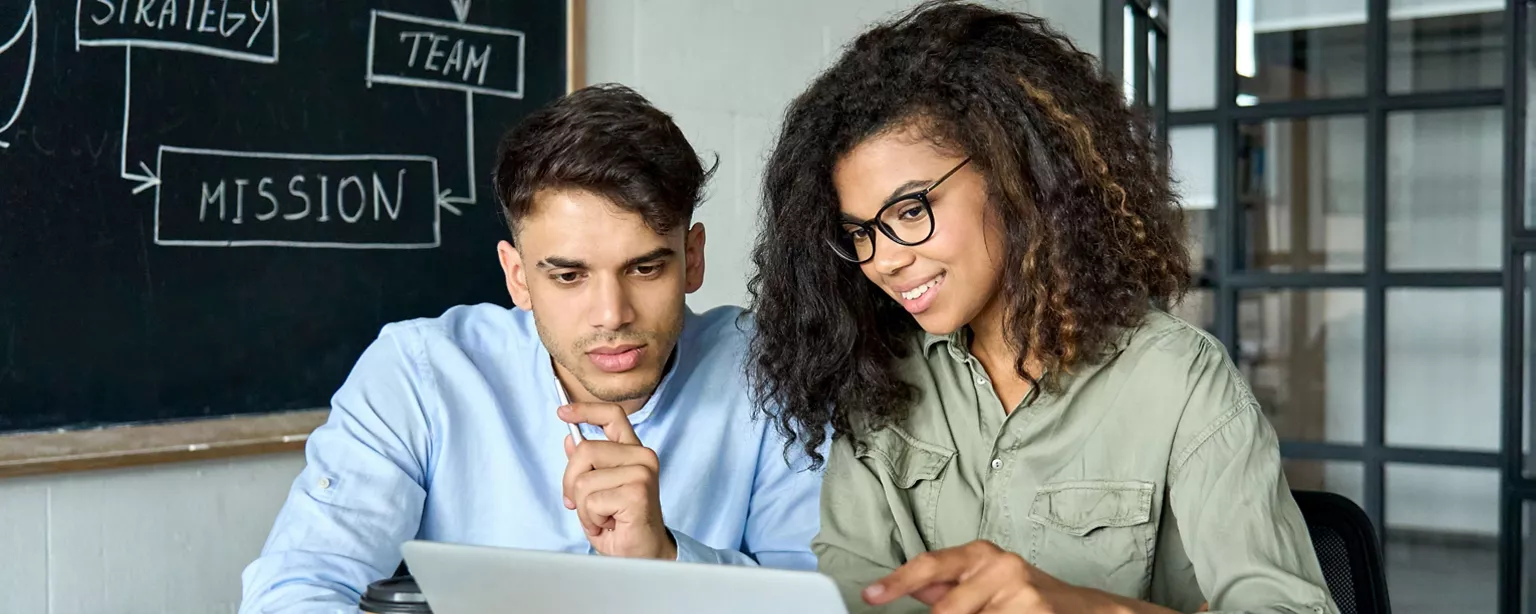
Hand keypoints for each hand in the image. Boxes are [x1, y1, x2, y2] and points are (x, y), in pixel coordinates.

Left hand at [558, 402, 676, 559]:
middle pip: (585, 450)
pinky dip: (592, 519)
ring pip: (584, 480)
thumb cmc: (621, 524)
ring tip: (602, 518)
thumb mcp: (597, 490)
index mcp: (633, 452)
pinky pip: (592, 501)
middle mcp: (642, 457)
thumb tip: (569, 440)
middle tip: (581, 505)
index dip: (585, 410)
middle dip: (571, 482)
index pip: (612, 416)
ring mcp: (642, 472)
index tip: (562, 412)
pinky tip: (609, 524)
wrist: (643, 555)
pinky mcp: (637, 492)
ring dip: (584, 508)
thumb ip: (588, 465)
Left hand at [864, 540, 1153, 613]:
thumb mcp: (986, 582)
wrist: (1088, 609)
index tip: (872, 595)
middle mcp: (1000, 568)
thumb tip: (907, 589)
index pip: (931, 565)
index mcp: (981, 556)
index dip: (898, 581)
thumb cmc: (1029, 596)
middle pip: (947, 611)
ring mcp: (1020, 594)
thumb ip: (947, 587)